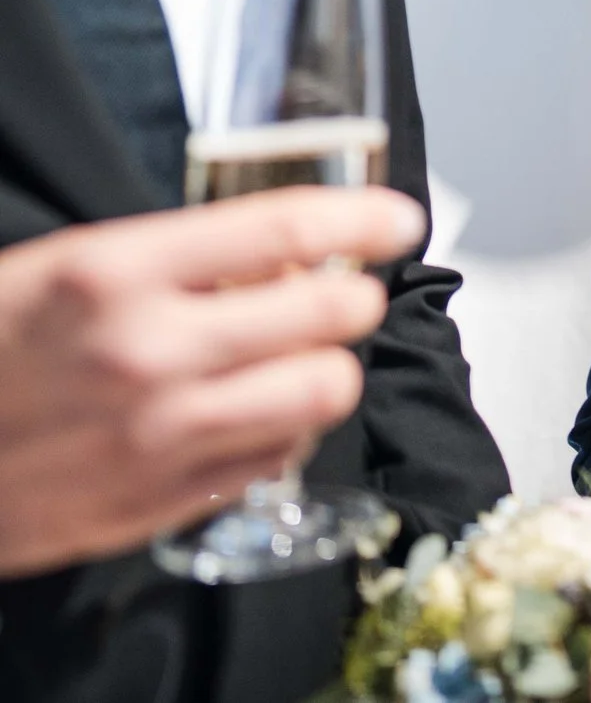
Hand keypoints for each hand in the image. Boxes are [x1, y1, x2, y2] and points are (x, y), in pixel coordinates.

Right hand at [0, 187, 423, 576]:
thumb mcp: (64, 271)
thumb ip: (173, 260)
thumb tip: (279, 255)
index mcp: (115, 274)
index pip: (285, 228)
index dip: (364, 216)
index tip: (398, 218)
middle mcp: (150, 353)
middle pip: (331, 314)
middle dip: (351, 298)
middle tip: (341, 294)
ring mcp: (162, 435)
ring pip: (325, 391)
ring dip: (327, 368)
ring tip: (299, 357)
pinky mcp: (163, 501)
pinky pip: (278, 458)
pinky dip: (285, 430)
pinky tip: (254, 413)